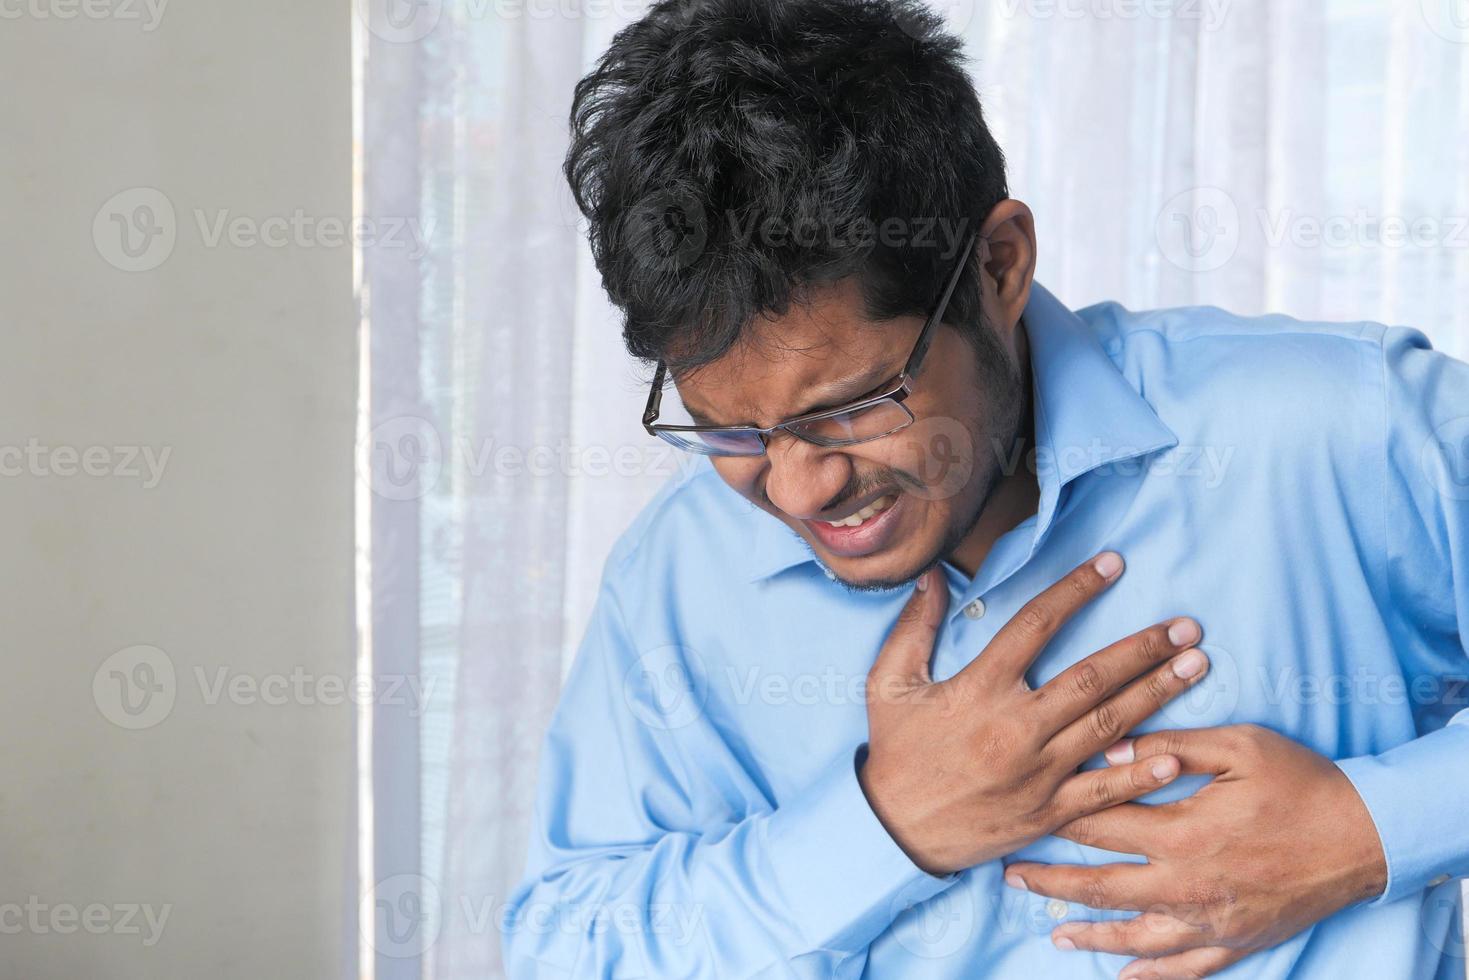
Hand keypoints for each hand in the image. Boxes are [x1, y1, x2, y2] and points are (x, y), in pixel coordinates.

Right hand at [858, 552, 1210, 874]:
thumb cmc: (895, 753)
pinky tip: (1177, 754)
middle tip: (1186, 627)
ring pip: (1108, 726)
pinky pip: (1104, 792)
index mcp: (979, 690)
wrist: (893, 832)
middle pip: (1092, 677)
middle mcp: (1015, 728)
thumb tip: (934, 575)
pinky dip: (1141, 774)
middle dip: (1144, 648)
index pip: (1036, 626)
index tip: (1113, 563)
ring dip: (1157, 694)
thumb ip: (913, 628)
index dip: (1076, 590)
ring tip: (1195, 667)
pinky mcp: (1047, 812)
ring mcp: (1037, 773)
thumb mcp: (888, 684)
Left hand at [1005, 724, 1388, 978]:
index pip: (1100, 824)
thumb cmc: (1303, 782)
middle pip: (1101, 885)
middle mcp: (1187, 883)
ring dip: (1090, 935)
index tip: (1023, 810)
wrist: (1368, 836)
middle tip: (1011, 876)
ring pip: (1135, 935)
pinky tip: (1123, 977)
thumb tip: (1116, 747)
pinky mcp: (1236, 940)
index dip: (1057, 815)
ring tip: (1054, 933)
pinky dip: (1151, 975)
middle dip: (1051, 882)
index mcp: (1182, 831)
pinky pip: (1185, 967)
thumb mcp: (1240, 746)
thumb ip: (1175, 745)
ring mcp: (1211, 919)